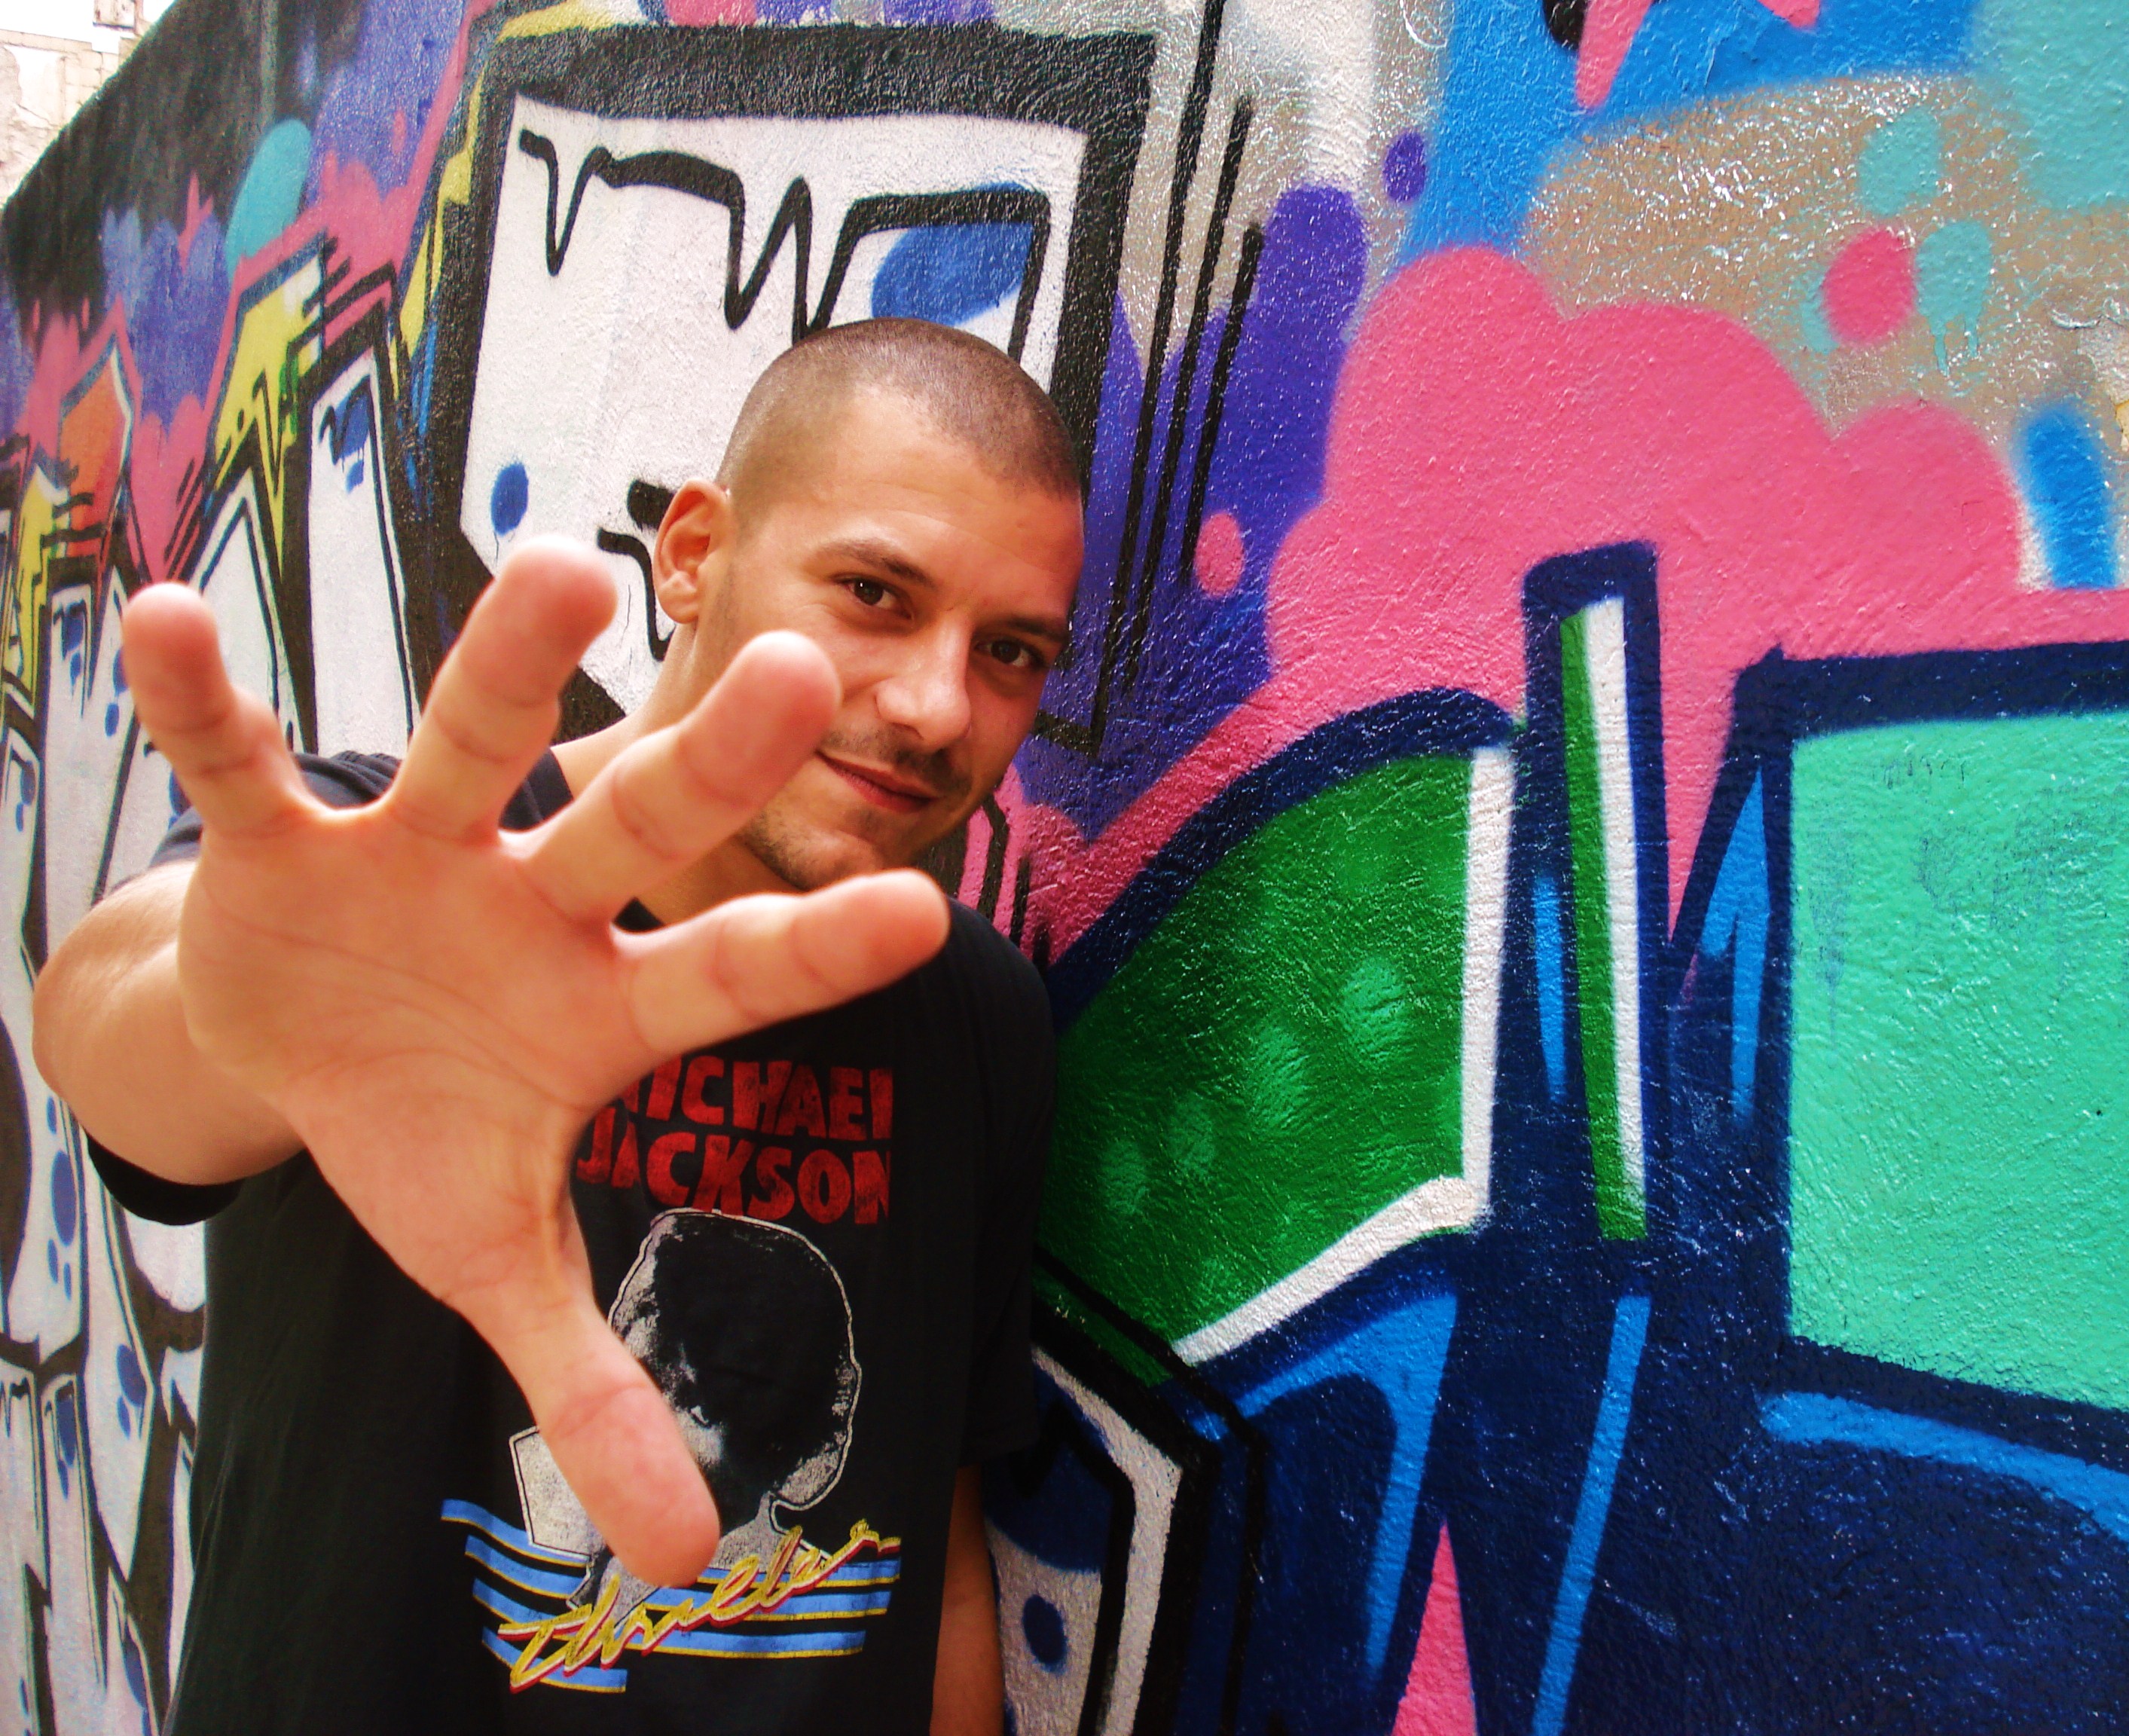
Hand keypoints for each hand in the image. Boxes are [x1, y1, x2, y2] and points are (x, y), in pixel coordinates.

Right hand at [118, 538, 949, 1586]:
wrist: (285, 1054)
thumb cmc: (421, 1135)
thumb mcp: (494, 1267)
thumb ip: (591, 1388)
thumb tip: (693, 1556)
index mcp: (604, 1009)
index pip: (731, 977)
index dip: (815, 951)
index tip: (926, 908)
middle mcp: (532, 906)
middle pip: (634, 827)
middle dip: (708, 765)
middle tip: (800, 676)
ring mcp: (410, 858)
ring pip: (470, 752)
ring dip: (506, 674)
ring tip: (559, 573)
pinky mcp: (281, 842)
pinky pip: (239, 768)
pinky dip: (204, 705)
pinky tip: (164, 619)